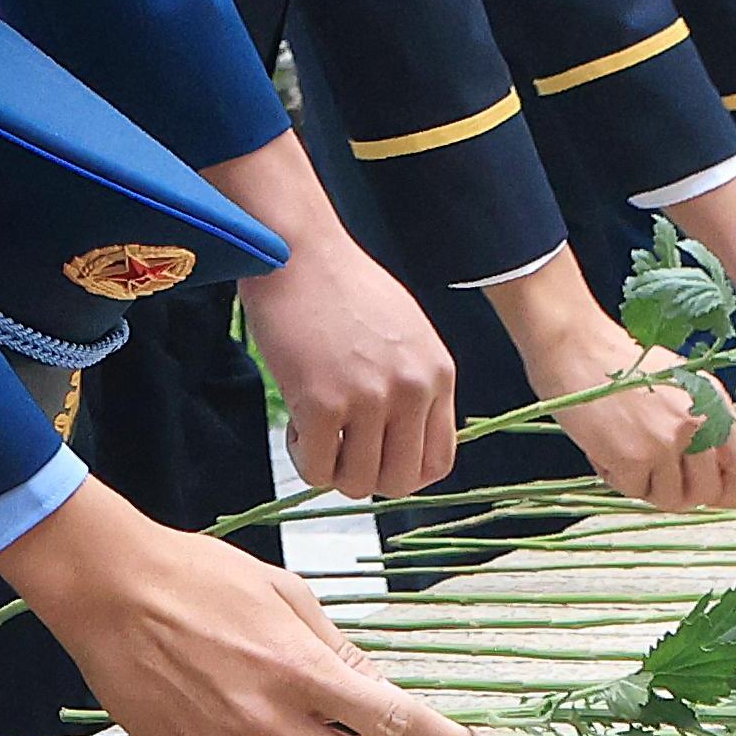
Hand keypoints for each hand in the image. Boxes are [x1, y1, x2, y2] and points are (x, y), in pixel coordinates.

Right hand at [0, 482, 483, 735]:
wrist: (112, 593)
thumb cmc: (201, 578)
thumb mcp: (284, 594)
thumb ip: (337, 651)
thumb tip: (378, 695)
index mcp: (302, 669)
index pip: (396, 723)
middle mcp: (273, 722)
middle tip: (357, 729)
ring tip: (297, 726)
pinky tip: (255, 734)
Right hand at [212, 134, 456, 500]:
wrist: (298, 251)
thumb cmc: (343, 285)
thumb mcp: (406, 332)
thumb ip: (414, 382)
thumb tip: (402, 439)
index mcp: (438, 374)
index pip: (438, 462)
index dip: (402, 472)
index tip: (375, 457)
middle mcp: (412, 389)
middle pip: (399, 482)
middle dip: (365, 475)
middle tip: (340, 447)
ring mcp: (369, 398)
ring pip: (357, 484)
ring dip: (331, 467)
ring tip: (315, 428)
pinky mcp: (322, 403)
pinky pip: (317, 469)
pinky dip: (302, 456)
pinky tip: (296, 423)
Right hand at [486, 258, 735, 509]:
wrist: (573, 345)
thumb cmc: (620, 363)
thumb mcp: (679, 384)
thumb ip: (703, 423)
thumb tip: (713, 470)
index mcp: (715, 403)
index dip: (732, 492)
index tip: (712, 495)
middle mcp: (698, 423)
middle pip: (707, 494)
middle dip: (681, 494)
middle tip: (655, 477)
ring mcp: (667, 441)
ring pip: (670, 500)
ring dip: (647, 486)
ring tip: (626, 454)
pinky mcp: (634, 456)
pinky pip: (634, 492)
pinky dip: (618, 478)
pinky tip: (604, 448)